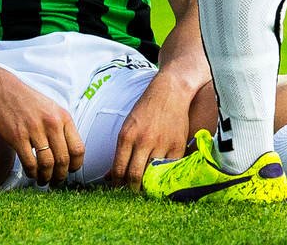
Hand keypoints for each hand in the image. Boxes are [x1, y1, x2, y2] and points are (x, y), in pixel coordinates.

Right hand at [0, 69, 82, 187]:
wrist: (2, 89)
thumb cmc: (28, 101)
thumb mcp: (52, 109)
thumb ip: (62, 128)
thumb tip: (70, 154)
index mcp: (63, 117)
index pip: (78, 149)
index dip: (76, 165)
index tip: (70, 171)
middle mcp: (51, 123)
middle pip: (63, 160)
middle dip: (60, 176)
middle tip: (56, 181)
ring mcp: (34, 130)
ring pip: (47, 164)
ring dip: (46, 177)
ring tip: (43, 180)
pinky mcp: (18, 137)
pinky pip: (30, 163)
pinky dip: (32, 173)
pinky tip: (31, 173)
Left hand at [106, 74, 194, 188]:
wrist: (169, 93)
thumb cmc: (145, 110)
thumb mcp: (128, 127)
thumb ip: (121, 151)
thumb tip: (109, 175)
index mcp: (127, 136)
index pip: (119, 169)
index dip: (117, 183)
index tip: (117, 188)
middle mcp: (143, 141)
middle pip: (135, 176)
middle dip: (131, 189)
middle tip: (131, 192)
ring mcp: (161, 144)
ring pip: (152, 175)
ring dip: (147, 185)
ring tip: (144, 187)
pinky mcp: (177, 146)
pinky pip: (169, 169)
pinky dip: (164, 177)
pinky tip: (160, 179)